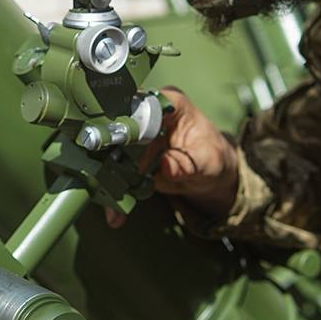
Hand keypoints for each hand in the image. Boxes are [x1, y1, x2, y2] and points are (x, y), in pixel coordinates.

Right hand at [108, 87, 238, 227]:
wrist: (207, 176)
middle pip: (119, 127)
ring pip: (111, 151)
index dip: (130, 124)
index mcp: (169, 104)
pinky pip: (113, 171)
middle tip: (108, 180)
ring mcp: (134, 135)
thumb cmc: (212, 158)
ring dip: (108, 178)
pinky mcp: (127, 156)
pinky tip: (116, 215)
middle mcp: (147, 113)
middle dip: (110, 155)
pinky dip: (113, 193)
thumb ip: (188, 163)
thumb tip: (166, 165)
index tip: (120, 146)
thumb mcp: (208, 162)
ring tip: (113, 207)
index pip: (143, 107)